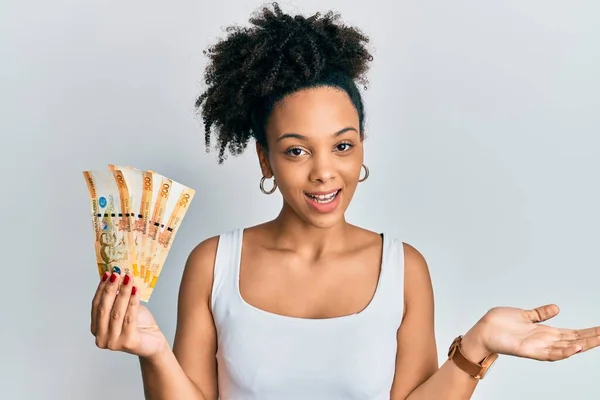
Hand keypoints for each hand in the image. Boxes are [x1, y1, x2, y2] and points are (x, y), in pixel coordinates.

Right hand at [91, 271, 167, 358]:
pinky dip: (132, 302)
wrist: (153, 342)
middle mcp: (101, 338)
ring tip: (128, 278)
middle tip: (117, 273)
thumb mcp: (125, 309)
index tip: (107, 274)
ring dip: (123, 293)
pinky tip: (135, 290)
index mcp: (96, 329)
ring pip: (117, 312)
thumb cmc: (138, 325)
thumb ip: (117, 298)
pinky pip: (129, 318)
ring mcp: (113, 342)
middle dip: (110, 288)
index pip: (96, 305)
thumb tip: (116, 276)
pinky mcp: (128, 342)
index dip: (101, 288)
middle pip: (104, 308)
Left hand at [470, 304, 599, 361]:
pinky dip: (564, 351)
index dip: (588, 332)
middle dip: (592, 338)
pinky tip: (576, 348)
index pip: (573, 334)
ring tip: (598, 340)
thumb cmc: (500, 324)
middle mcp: (544, 341)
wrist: (483, 330)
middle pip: (574, 341)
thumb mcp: (525, 315)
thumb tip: (556, 308)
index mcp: (545, 333)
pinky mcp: (528, 351)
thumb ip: (540, 314)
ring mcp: (538, 347)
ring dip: (583, 345)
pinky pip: (550, 354)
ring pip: (566, 348)